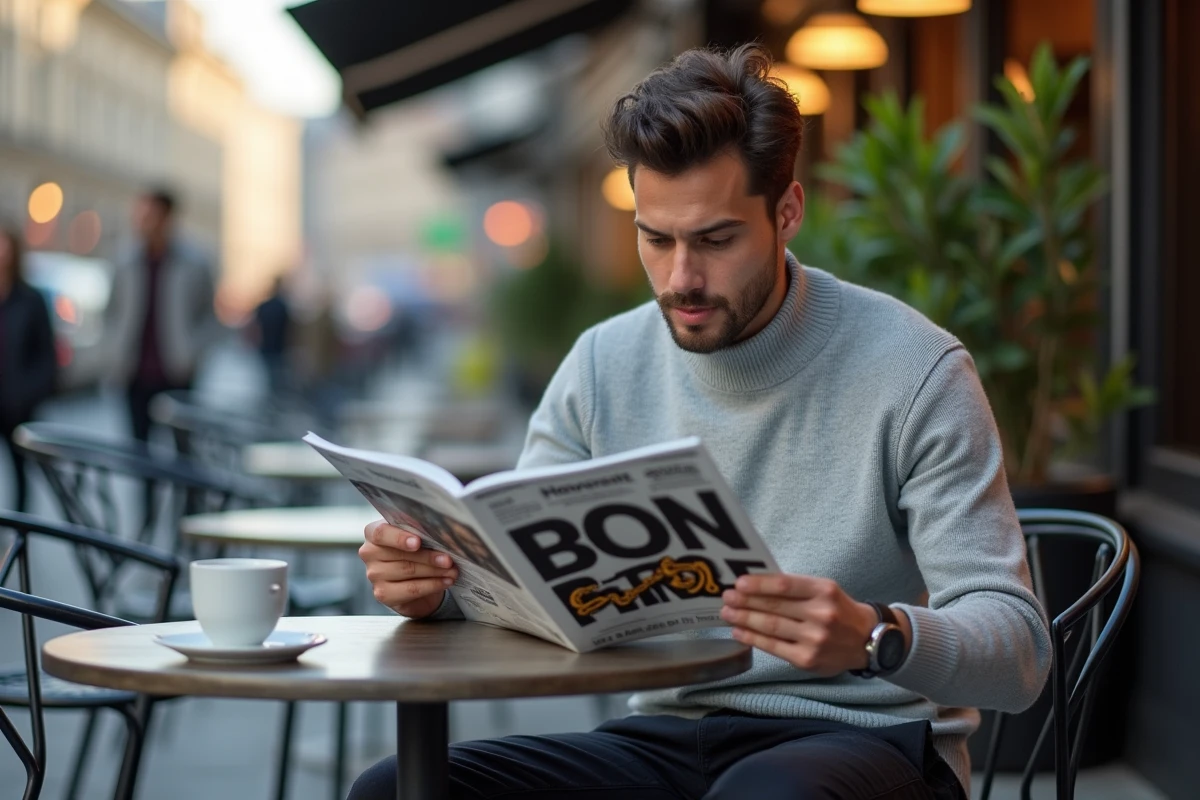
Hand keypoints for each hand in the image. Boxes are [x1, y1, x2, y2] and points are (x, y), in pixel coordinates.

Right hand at [359, 520, 458, 618]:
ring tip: (452, 570)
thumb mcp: (416, 536)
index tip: (417, 542)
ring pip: (408, 571)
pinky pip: (411, 589)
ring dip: (435, 571)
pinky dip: (432, 585)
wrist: (413, 578)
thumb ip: (419, 531)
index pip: (381, 533)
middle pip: (401, 555)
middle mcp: (369, 553)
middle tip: (449, 559)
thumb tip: (439, 532)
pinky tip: (445, 581)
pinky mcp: (382, 593)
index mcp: (373, 533)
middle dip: (429, 557)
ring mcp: (374, 575)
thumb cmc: (415, 551)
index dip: (400, 538)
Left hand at [720, 574, 887, 675]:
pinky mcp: (807, 659)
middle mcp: (821, 614)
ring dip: (744, 619)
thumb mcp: (824, 590)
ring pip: (771, 627)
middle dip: (745, 601)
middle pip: (775, 607)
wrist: (867, 641)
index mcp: (824, 591)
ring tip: (727, 613)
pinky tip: (739, 632)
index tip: (739, 582)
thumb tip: (754, 584)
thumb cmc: (838, 610)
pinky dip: (753, 639)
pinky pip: (774, 647)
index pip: (785, 585)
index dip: (759, 584)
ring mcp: (814, 639)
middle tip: (726, 597)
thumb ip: (795, 588)